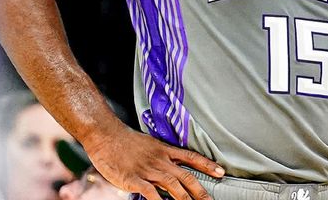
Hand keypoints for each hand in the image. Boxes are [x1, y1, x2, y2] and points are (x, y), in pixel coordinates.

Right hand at [84, 124, 223, 199]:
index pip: (191, 157)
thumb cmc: (125, 141)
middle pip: (185, 176)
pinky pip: (150, 192)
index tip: (221, 172)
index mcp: (165, 151)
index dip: (207, 165)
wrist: (106, 135)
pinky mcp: (133, 179)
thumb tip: (170, 168)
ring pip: (172, 185)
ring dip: (185, 198)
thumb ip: (162, 156)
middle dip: (200, 191)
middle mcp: (160, 160)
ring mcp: (147, 170)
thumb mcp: (150, 145)